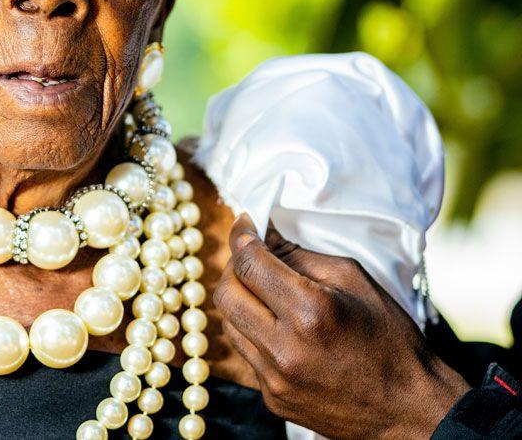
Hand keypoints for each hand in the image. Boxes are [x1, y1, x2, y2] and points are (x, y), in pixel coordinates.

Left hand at [213, 214, 469, 439]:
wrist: (409, 410)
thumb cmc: (390, 339)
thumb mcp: (355, 281)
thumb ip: (302, 256)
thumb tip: (264, 237)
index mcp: (309, 312)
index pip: (249, 265)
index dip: (240, 237)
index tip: (244, 224)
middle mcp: (284, 349)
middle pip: (226, 294)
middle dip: (232, 268)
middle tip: (250, 257)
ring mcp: (275, 379)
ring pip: (229, 324)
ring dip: (241, 300)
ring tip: (264, 292)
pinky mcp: (273, 399)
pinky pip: (246, 353)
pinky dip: (254, 332)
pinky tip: (279, 328)